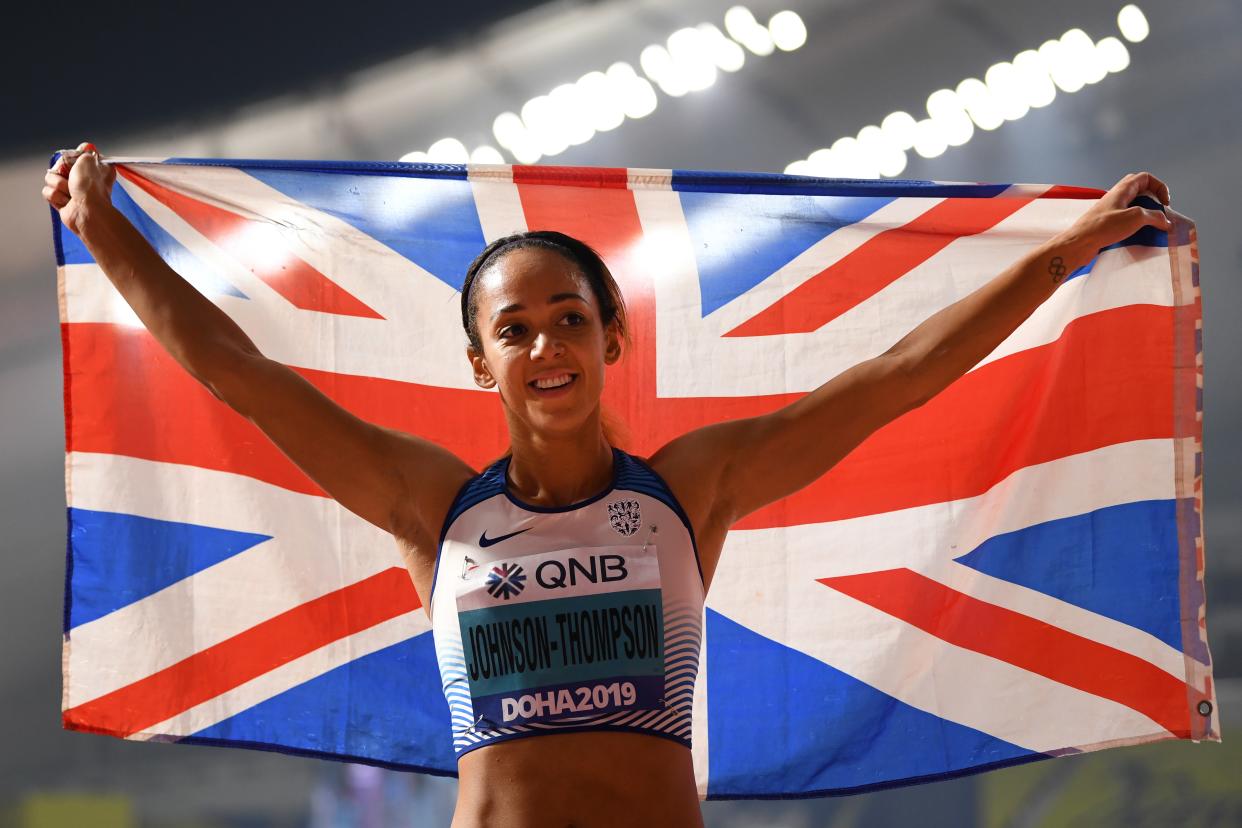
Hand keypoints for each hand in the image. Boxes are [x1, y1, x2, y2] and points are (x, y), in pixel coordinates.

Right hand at [42, 142, 116, 235]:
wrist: (87, 213)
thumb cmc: (91, 189)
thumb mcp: (88, 161)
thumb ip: (83, 152)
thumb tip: (86, 147)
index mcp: (94, 168)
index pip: (75, 155)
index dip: (72, 158)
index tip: (76, 161)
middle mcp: (83, 179)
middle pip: (59, 166)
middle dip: (61, 172)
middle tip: (72, 179)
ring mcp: (71, 190)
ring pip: (51, 179)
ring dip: (59, 185)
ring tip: (71, 193)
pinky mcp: (62, 201)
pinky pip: (48, 192)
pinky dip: (56, 196)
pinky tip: (67, 202)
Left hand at [1055, 171, 1173, 259]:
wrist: (1078, 244)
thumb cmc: (1103, 227)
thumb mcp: (1135, 217)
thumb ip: (1154, 216)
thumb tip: (1166, 221)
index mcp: (1122, 190)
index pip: (1145, 178)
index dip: (1159, 187)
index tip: (1164, 203)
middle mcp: (1116, 198)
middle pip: (1140, 191)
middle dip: (1153, 201)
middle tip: (1159, 214)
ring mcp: (1111, 211)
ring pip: (1134, 207)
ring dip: (1146, 215)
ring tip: (1152, 227)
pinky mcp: (1108, 224)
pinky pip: (1127, 220)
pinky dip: (1136, 225)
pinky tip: (1140, 236)